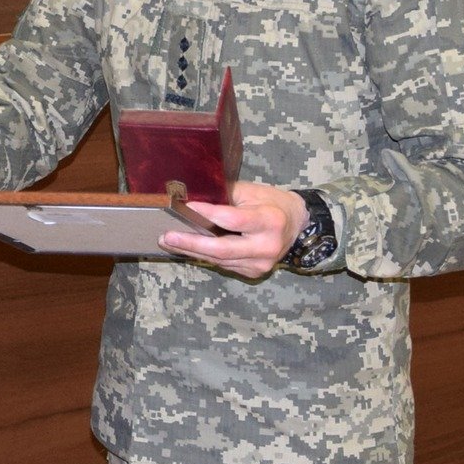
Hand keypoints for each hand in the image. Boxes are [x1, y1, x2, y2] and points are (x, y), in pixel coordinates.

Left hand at [156, 180, 306, 279]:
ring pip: (220, 259)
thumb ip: (225, 197)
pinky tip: (187, 249)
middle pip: (223, 248)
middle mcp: (266, 246)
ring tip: (169, 241)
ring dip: (192, 251)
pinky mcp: (254, 272)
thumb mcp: (252, 191)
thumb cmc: (271, 202)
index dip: (208, 214)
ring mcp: (260, 263)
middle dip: (191, 243)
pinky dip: (204, 256)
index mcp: (269, 221)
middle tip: (167, 236)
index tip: (185, 207)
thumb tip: (192, 200)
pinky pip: (224, 264)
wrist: (296, 224)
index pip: (233, 220)